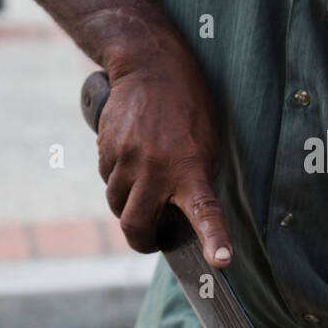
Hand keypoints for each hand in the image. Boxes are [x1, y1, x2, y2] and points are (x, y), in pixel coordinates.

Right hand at [96, 42, 231, 267]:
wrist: (151, 65)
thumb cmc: (189, 109)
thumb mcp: (207, 144)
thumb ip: (195, 180)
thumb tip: (183, 218)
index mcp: (191, 167)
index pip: (205, 212)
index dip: (214, 239)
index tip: (221, 261)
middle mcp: (156, 167)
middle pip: (135, 226)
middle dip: (143, 241)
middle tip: (153, 240)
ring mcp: (127, 158)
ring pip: (117, 204)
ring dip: (129, 206)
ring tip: (145, 185)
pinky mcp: (106, 148)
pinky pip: (108, 179)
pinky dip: (118, 179)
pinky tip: (132, 157)